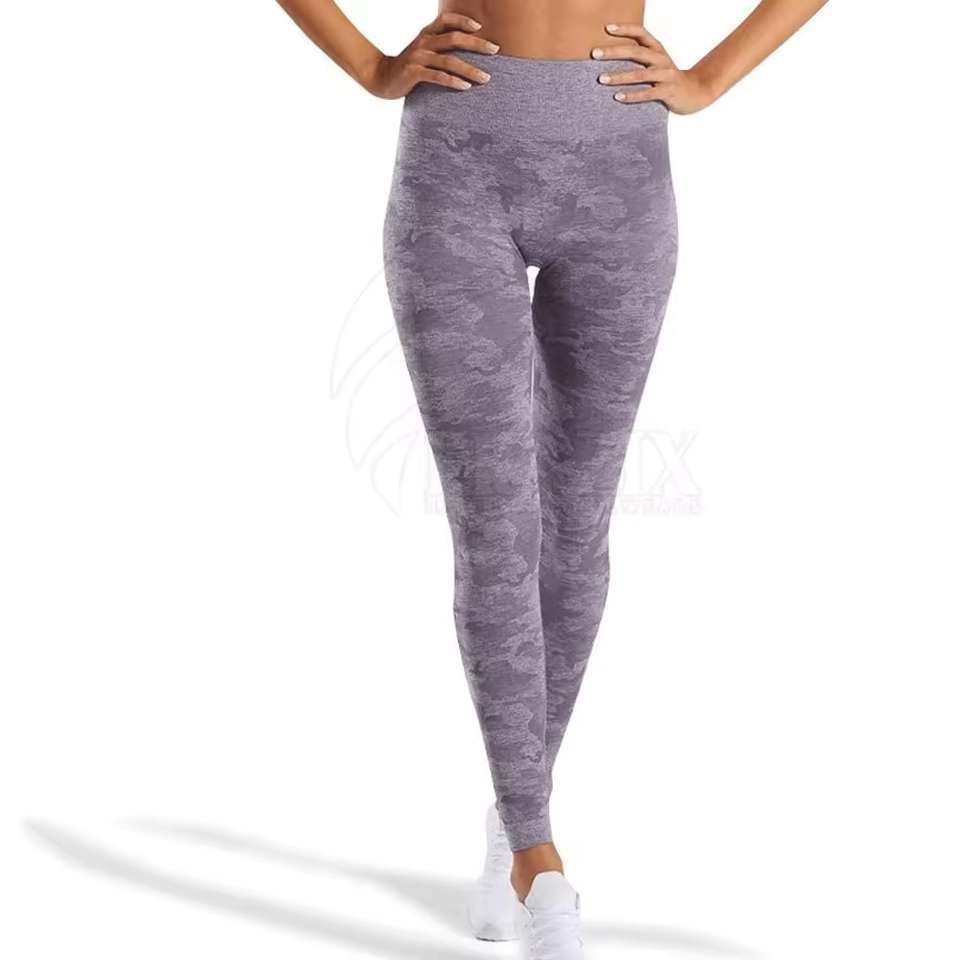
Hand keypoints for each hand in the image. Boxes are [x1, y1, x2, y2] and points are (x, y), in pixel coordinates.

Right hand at [364, 12, 498, 98]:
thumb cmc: (408, 67)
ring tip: (485, 78)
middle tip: (495, 50)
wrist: (381, 78)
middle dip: (477, 44)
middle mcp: (423, 42)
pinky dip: (453, 82)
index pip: (446, 20)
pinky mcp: (414, 74)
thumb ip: (438, 48)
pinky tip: (465, 87)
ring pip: (450, 61)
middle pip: (455, 39)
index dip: (463, 20)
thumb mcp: (422, 51)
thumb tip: (464, 50)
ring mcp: (419, 58)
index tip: (480, 27)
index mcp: (426, 34)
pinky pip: (438, 77)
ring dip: (470, 70)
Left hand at [591, 23, 715, 114]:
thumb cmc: (668, 77)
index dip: (625, 29)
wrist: (694, 92)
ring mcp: (665, 75)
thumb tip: (611, 53)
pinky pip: (647, 94)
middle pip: (636, 51)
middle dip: (614, 51)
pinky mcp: (667, 91)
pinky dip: (632, 95)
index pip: (640, 33)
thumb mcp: (656, 62)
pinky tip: (618, 97)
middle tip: (595, 53)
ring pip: (639, 74)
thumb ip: (639, 56)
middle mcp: (661, 59)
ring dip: (619, 76)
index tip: (607, 28)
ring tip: (602, 78)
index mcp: (657, 49)